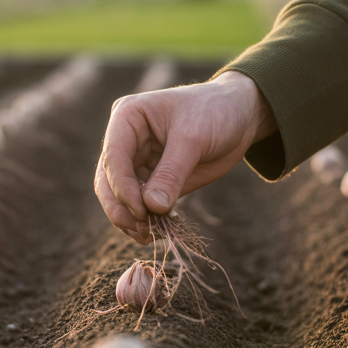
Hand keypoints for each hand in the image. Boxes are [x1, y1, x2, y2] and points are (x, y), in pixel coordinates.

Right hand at [95, 71, 276, 242]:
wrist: (239, 116)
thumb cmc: (214, 112)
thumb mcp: (193, 139)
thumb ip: (171, 173)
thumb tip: (152, 207)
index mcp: (127, 117)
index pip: (113, 157)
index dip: (122, 187)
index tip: (141, 210)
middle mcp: (125, 140)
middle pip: (108, 180)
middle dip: (121, 208)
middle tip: (141, 230)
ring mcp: (137, 161)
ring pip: (119, 197)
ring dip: (130, 219)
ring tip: (149, 236)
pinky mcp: (152, 180)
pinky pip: (141, 204)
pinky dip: (146, 220)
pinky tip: (158, 231)